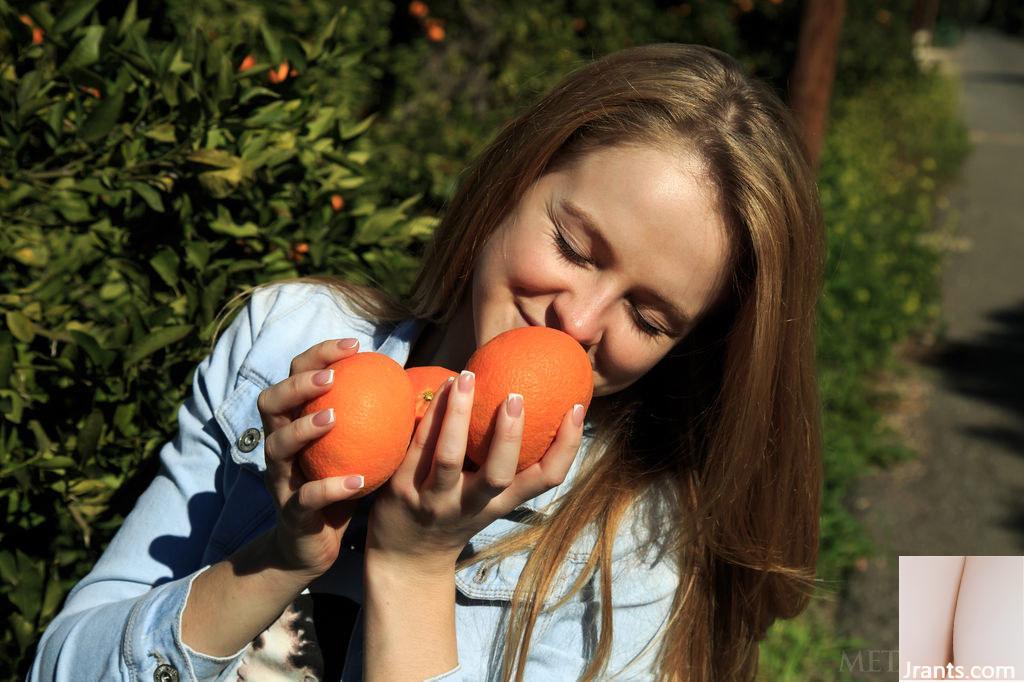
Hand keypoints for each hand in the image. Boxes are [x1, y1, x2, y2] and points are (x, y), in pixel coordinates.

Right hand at [257, 337, 365, 578]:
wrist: (312, 547)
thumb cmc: (342, 486)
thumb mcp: (359, 448)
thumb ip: (378, 419)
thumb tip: (426, 386)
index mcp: (295, 422)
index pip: (296, 375)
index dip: (319, 354)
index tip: (355, 345)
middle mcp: (280, 445)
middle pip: (270, 401)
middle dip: (297, 384)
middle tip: (331, 378)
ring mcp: (281, 478)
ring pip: (277, 445)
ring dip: (303, 427)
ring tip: (333, 417)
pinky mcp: (291, 513)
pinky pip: (306, 497)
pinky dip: (331, 487)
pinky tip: (359, 481)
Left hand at [365, 371, 586, 564]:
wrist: (405, 559)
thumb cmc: (454, 515)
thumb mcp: (487, 500)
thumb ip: (504, 462)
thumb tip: (530, 400)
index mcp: (500, 504)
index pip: (544, 480)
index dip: (566, 447)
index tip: (577, 409)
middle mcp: (471, 505)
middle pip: (498, 474)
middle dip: (509, 436)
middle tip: (516, 396)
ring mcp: (434, 500)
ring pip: (449, 457)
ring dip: (460, 415)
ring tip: (467, 377)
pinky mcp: (401, 490)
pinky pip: (417, 447)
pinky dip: (431, 414)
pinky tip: (441, 387)